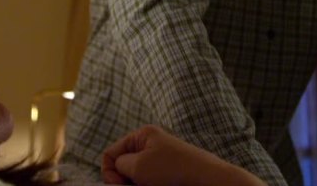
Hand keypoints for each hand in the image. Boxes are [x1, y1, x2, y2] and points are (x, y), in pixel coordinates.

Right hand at [101, 125, 265, 185]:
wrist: (207, 181)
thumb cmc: (173, 169)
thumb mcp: (138, 165)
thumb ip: (119, 165)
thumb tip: (115, 170)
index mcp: (142, 136)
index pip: (110, 153)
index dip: (109, 172)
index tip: (119, 185)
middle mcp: (149, 147)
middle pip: (121, 167)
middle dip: (123, 181)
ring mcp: (158, 163)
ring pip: (134, 179)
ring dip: (135, 185)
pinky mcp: (166, 177)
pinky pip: (146, 183)